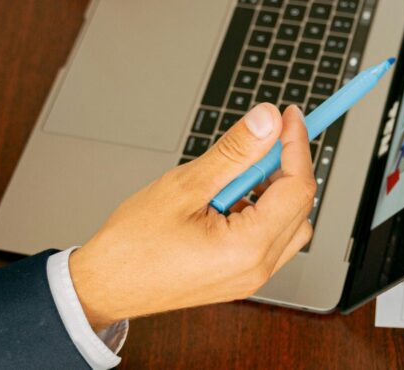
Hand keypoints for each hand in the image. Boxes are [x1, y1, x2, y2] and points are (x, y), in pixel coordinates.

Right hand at [69, 104, 315, 328]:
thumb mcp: (185, 185)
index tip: (288, 116)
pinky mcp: (239, 276)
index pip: (297, 188)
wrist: (104, 286)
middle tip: (263, 137)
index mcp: (247, 249)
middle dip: (286, 165)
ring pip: (289, 223)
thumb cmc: (133, 244)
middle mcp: (257, 269)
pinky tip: (226, 198)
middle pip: (299, 206)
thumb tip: (268, 121)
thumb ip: (234, 151)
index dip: (296, 145)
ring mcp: (249, 277)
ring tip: (234, 174)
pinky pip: (269, 238)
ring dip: (273, 190)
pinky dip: (260, 210)